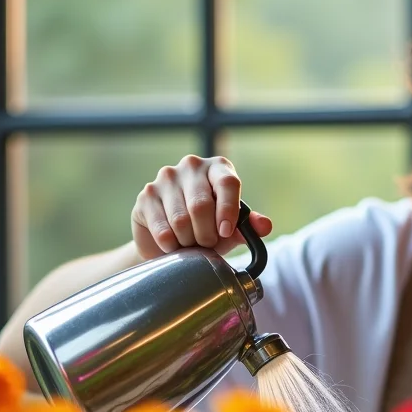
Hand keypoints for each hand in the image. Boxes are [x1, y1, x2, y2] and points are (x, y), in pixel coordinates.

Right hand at [131, 155, 273, 260]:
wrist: (172, 240)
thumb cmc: (208, 227)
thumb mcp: (232, 228)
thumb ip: (248, 226)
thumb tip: (264, 226)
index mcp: (218, 168)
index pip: (227, 183)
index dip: (228, 211)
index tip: (226, 232)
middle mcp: (191, 166)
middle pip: (201, 205)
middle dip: (207, 234)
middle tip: (207, 244)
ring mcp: (166, 178)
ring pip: (181, 219)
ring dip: (189, 241)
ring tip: (191, 243)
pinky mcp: (146, 195)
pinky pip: (163, 228)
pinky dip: (171, 245)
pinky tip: (173, 245)